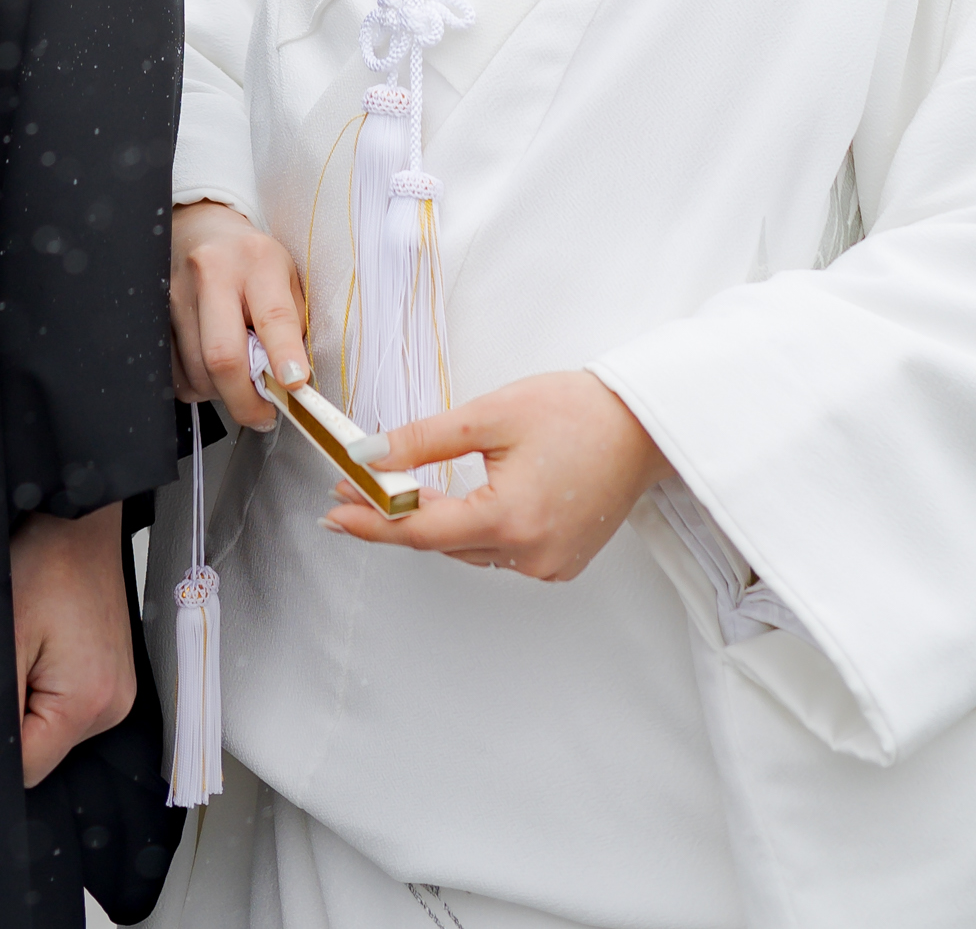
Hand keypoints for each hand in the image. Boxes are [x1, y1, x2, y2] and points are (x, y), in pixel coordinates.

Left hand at [8, 501, 134, 789]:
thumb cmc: (46, 562)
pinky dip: (48, 688)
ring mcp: (118, 694)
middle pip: (43, 752)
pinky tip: (45, 648)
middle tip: (11, 660)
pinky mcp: (113, 680)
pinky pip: (68, 708)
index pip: (27, 770)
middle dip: (15, 718)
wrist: (78, 521)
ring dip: (31, 701)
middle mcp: (114, 707)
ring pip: (53, 731)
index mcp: (90, 703)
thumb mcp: (5, 640)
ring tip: (31, 646)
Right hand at [170, 200, 309, 431]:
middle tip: (264, 413)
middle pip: (222, 356)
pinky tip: (212, 370)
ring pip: (197, 373)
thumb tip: (289, 383)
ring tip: (239, 380)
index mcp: (256, 261)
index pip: (272, 316)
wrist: (202, 230)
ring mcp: (176, 293)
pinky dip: (199, 386)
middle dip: (245, 400)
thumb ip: (291, 327)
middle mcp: (211, 274)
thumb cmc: (251, 261)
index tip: (295, 385)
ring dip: (222, 394)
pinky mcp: (154, 314)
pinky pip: (175, 374)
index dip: (284, 357)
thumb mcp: (286, 278)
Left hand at [323, 371, 663, 580]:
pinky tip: (462, 502)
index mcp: (509, 520)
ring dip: (437, 522)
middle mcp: (529, 556)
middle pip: (443, 541)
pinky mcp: (562, 561)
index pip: (420, 530)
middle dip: (398, 516)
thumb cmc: (575, 411)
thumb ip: (423, 440)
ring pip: (471, 549)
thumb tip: (368, 458)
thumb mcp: (490, 415)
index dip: (371, 522)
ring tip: (401, 492)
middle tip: (354, 490)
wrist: (643, 425)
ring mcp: (549, 564)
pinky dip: (476, 529)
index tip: (333, 512)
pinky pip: (501, 551)